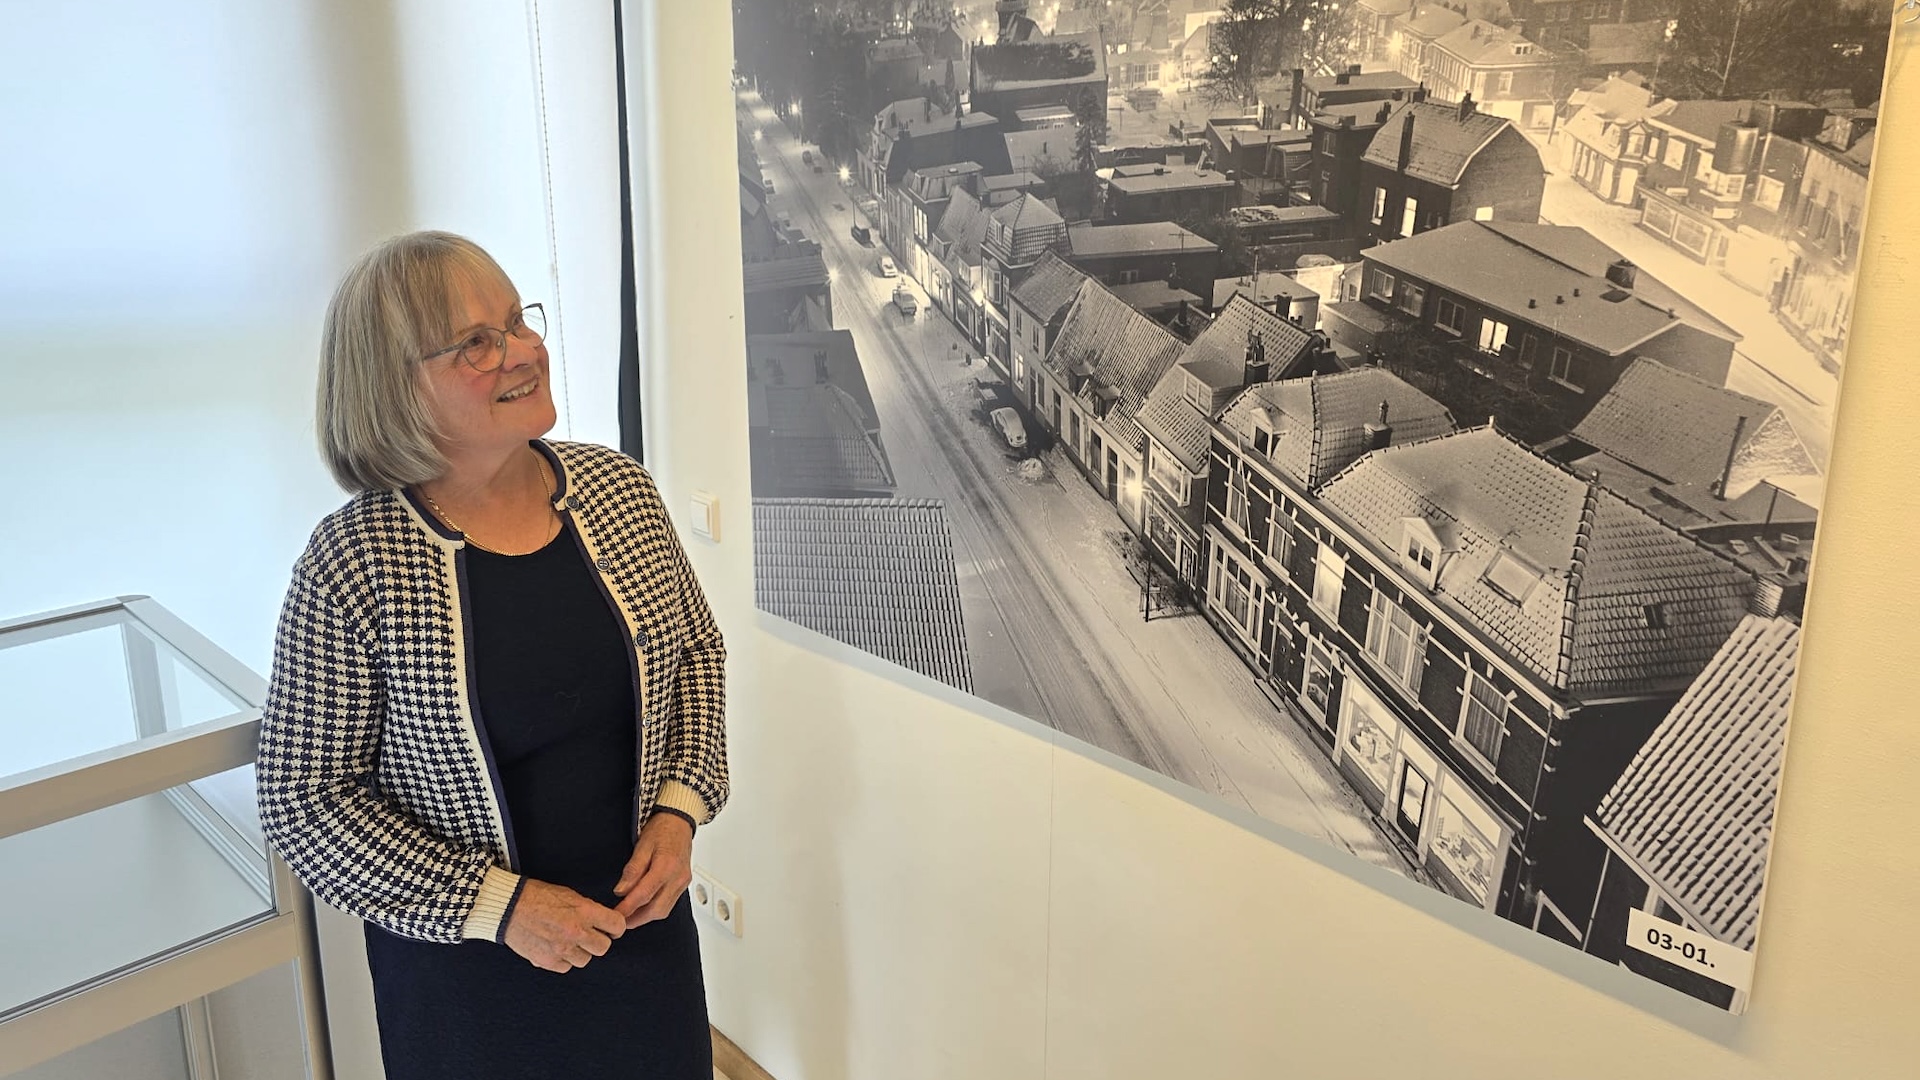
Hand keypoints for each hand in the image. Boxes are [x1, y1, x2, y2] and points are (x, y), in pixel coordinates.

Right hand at [502, 879, 626, 972]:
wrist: (507, 907)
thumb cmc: (536, 896)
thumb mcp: (569, 894)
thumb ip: (588, 910)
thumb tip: (603, 921)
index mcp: (584, 912)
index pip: (617, 925)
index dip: (615, 926)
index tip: (610, 927)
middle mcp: (576, 932)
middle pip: (603, 947)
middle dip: (598, 940)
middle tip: (588, 934)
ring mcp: (562, 949)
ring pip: (585, 960)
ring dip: (580, 951)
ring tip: (568, 940)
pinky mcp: (547, 961)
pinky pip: (566, 967)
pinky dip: (563, 960)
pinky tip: (555, 947)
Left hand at [612, 812, 694, 929]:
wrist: (680, 821)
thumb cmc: (662, 829)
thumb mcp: (642, 845)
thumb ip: (632, 870)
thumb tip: (621, 891)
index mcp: (666, 866)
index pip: (644, 895)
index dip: (627, 908)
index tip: (615, 915)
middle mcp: (678, 877)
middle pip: (656, 909)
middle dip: (636, 919)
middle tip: (619, 923)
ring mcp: (683, 882)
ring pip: (664, 910)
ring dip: (645, 917)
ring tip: (629, 917)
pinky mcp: (684, 883)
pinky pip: (669, 904)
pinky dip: (655, 910)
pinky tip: (643, 909)